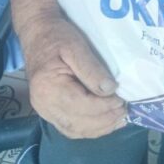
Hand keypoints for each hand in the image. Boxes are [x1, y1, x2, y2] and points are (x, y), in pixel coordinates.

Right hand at [21, 12, 126, 138]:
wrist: (37, 33)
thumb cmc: (56, 36)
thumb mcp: (76, 46)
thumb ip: (92, 69)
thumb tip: (110, 90)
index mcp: (48, 87)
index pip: (82, 106)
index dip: (105, 107)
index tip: (123, 100)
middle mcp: (43, 104)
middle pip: (79, 122)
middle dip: (106, 120)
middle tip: (125, 111)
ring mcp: (44, 111)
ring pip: (75, 130)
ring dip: (100, 128)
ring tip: (120, 119)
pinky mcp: (49, 112)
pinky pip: (70, 128)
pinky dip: (89, 129)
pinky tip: (105, 123)